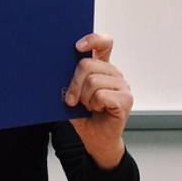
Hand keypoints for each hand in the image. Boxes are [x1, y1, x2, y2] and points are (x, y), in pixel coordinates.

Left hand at [64, 33, 132, 168]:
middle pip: (87, 64)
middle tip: (71, 100)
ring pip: (93, 81)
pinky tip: (97, 110)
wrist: (95, 140)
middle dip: (73, 84)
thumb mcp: (72, 96)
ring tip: (88, 106)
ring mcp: (122, 85)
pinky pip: (101, 95)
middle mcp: (114, 73)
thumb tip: (55, 69)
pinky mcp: (126, 99)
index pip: (104, 44)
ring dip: (84, 98)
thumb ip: (69, 81)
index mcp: (102, 68)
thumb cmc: (84, 117)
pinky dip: (93, 105)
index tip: (77, 47)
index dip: (92, 40)